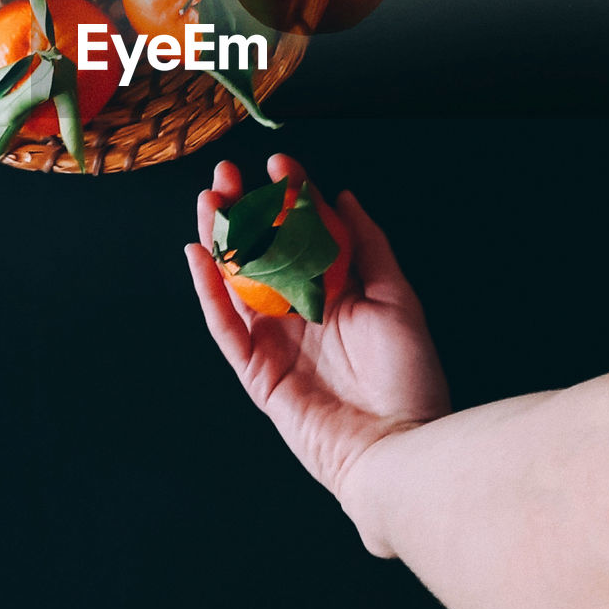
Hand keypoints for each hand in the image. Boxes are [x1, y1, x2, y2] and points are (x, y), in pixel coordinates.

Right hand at [186, 154, 450, 506]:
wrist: (400, 445)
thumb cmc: (409, 375)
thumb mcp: (396, 297)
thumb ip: (368, 245)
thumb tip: (344, 196)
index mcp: (333, 293)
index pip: (301, 234)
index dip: (287, 198)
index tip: (277, 163)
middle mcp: (299, 312)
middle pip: (260, 252)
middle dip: (242, 211)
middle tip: (227, 173)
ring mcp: (275, 341)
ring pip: (234, 282)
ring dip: (219, 240)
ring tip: (210, 200)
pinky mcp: (256, 371)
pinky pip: (224, 326)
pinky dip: (208, 292)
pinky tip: (199, 256)